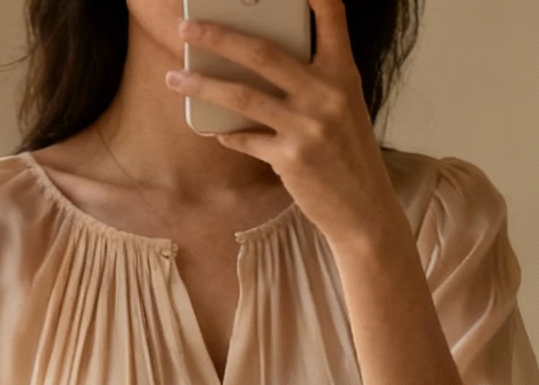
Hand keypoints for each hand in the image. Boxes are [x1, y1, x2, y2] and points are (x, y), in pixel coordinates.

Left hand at [167, 0, 400, 251]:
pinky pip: (245, 138)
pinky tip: (214, 129)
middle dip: (217, 36)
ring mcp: (308, 126)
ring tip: (175, 78)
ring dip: (202, 85)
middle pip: (262, 52)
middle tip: (186, 29)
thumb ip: (312, 81)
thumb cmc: (347, 155)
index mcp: (343, 73)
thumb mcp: (343, 107)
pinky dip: (227, 133)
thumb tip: (255, 62)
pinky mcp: (291, 159)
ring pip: (242, 95)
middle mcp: (327, 93)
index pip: (331, 14)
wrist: (363, 211)